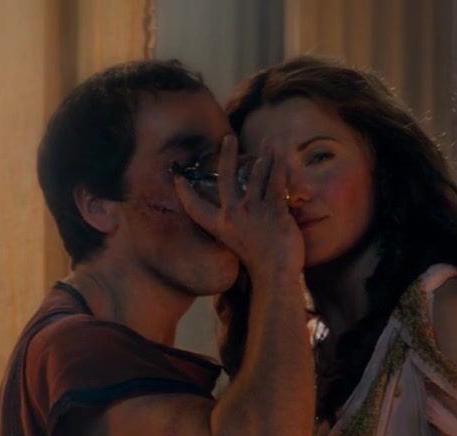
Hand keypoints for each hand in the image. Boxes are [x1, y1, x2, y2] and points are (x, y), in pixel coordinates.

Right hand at [174, 135, 303, 282]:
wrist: (275, 275)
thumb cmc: (257, 263)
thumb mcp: (236, 244)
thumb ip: (233, 227)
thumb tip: (233, 212)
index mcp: (220, 226)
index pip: (195, 206)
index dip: (184, 191)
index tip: (177, 177)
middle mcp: (233, 215)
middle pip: (226, 176)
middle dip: (226, 154)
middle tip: (228, 138)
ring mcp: (253, 211)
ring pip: (256, 173)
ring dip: (263, 155)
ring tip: (267, 143)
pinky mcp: (274, 209)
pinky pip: (276, 181)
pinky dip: (278, 166)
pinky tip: (279, 155)